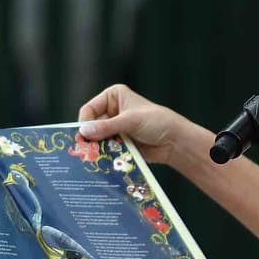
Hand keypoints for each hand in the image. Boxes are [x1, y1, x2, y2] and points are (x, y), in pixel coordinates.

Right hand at [77, 84, 194, 165]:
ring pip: (97, 139)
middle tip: (85, 150)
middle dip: (90, 138)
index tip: (83, 136)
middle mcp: (112, 111)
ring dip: (96, 148)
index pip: (89, 109)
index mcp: (113, 96)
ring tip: (93, 157)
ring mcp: (115, 128)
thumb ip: (107, 126)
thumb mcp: (130, 121)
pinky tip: (102, 162)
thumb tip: (83, 131)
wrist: (175, 141)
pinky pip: (106, 149)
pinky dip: (104, 155)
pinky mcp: (120, 143)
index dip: (85, 122)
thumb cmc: (157, 122)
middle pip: (91, 125)